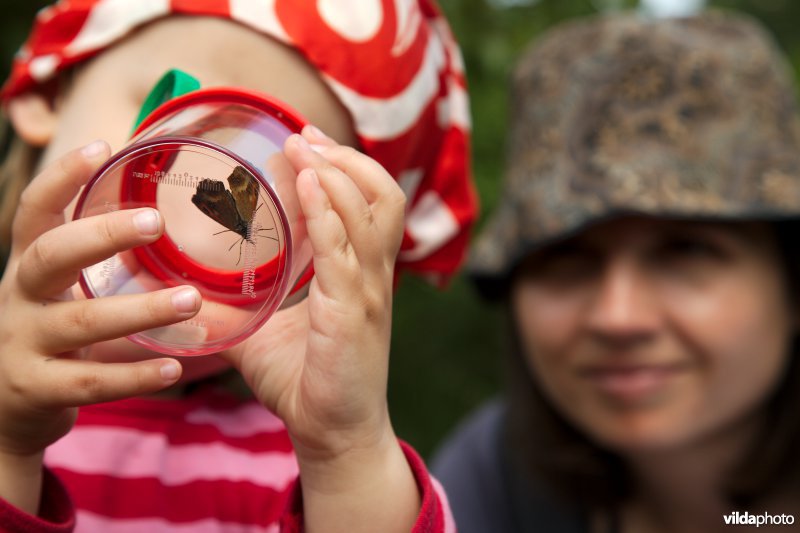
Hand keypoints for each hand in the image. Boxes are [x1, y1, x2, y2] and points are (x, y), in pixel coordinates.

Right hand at [0, 142, 200, 511]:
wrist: (2, 410)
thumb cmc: (49, 335)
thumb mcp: (58, 292)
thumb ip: (93, 263)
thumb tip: (166, 216)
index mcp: (28, 268)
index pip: (34, 212)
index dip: (60, 178)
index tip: (101, 145)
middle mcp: (18, 299)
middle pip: (52, 256)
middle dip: (102, 235)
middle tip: (156, 221)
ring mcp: (23, 345)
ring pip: (83, 322)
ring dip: (141, 311)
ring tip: (191, 301)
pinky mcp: (37, 390)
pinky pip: (90, 383)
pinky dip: (134, 376)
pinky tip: (173, 369)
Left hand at [223, 126, 405, 458]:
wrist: (332, 432)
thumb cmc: (307, 381)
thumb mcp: (268, 332)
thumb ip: (243, 307)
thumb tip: (193, 295)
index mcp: (360, 273)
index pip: (370, 203)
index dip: (344, 166)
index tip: (305, 142)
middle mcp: (373, 275)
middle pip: (382, 194)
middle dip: (345, 157)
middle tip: (303, 137)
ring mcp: (368, 291)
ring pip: (370, 211)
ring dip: (335, 172)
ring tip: (301, 148)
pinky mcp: (354, 312)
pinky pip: (345, 250)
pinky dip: (327, 212)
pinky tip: (305, 185)